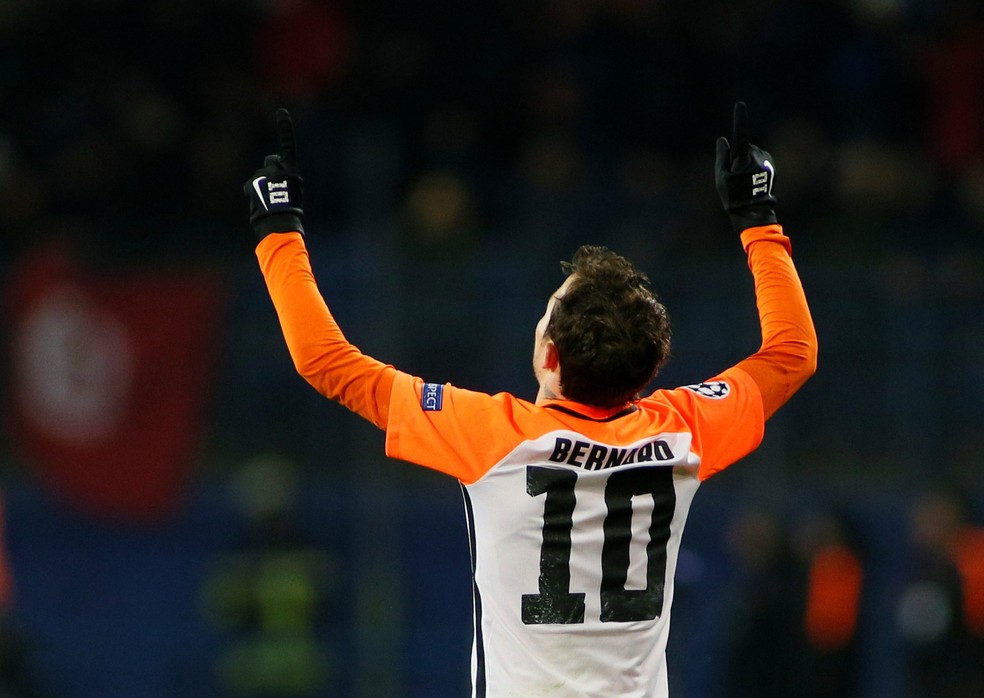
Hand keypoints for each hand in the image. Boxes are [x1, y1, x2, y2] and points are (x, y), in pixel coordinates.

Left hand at [244, 108, 304, 239]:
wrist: (279, 223)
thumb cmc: (291, 213)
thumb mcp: (294, 193)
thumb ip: (284, 181)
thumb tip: (274, 179)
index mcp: (291, 170)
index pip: (288, 145)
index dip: (285, 128)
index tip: (282, 112)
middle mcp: (276, 168)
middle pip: (270, 161)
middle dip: (271, 168)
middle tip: (274, 184)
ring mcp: (262, 175)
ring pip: (260, 177)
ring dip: (262, 185)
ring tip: (268, 202)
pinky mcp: (250, 183)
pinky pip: (251, 187)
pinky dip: (253, 194)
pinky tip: (260, 205)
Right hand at [714, 102, 777, 232]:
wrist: (754, 212)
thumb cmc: (734, 196)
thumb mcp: (721, 177)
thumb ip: (722, 156)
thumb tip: (723, 140)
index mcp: (743, 156)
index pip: (740, 133)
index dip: (740, 118)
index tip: (740, 105)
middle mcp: (757, 154)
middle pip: (744, 147)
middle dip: (738, 157)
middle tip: (734, 177)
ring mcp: (766, 160)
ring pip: (752, 154)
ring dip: (747, 163)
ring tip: (744, 182)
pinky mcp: (772, 165)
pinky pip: (760, 161)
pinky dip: (755, 168)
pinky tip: (753, 183)